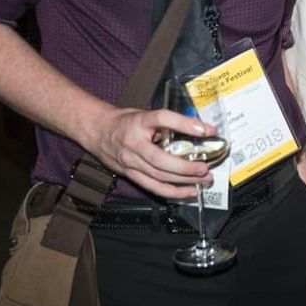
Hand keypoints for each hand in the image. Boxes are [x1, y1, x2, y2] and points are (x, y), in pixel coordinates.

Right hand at [84, 106, 217, 198]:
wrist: (97, 131)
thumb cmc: (125, 121)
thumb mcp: (145, 114)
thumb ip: (166, 122)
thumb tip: (197, 129)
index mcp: (139, 122)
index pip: (163, 119)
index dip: (186, 124)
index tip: (207, 130)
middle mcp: (133, 143)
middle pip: (161, 159)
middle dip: (186, 167)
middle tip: (205, 167)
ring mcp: (130, 162)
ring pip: (158, 176)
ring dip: (184, 181)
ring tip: (203, 180)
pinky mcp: (130, 174)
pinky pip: (153, 186)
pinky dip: (172, 192)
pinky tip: (188, 191)